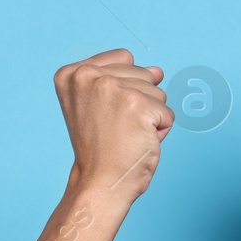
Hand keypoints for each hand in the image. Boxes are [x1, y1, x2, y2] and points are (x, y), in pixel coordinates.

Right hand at [54, 48, 172, 201]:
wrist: (100, 182)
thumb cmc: (101, 149)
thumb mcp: (100, 105)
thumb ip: (125, 79)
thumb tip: (158, 71)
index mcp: (72, 73)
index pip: (124, 58)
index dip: (125, 88)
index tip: (106, 113)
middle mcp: (89, 75)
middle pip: (143, 74)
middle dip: (139, 103)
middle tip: (116, 128)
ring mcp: (113, 88)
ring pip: (158, 92)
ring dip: (150, 118)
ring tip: (126, 135)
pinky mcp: (138, 105)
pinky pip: (167, 114)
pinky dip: (160, 131)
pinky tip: (138, 142)